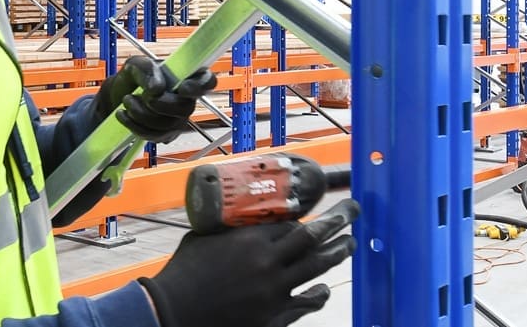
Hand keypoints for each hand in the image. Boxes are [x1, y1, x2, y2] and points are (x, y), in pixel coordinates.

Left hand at [94, 56, 216, 143]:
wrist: (118, 95)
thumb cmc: (133, 77)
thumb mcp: (136, 65)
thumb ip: (147, 69)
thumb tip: (157, 88)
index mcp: (187, 76)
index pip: (208, 82)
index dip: (199, 87)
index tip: (182, 88)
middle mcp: (187, 100)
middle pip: (186, 108)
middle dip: (160, 104)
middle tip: (142, 95)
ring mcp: (178, 119)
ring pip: (168, 125)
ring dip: (142, 114)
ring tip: (127, 100)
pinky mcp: (166, 134)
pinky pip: (155, 136)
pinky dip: (135, 125)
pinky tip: (123, 114)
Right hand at [138, 198, 358, 326]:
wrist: (173, 312)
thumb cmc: (183, 274)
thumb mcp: (203, 238)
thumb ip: (229, 230)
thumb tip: (241, 220)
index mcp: (249, 239)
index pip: (290, 222)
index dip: (306, 216)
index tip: (316, 212)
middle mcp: (267, 262)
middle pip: (313, 237)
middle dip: (338, 220)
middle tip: (353, 210)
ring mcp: (274, 291)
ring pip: (317, 267)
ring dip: (338, 252)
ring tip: (351, 243)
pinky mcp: (275, 317)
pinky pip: (307, 302)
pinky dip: (319, 293)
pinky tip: (325, 288)